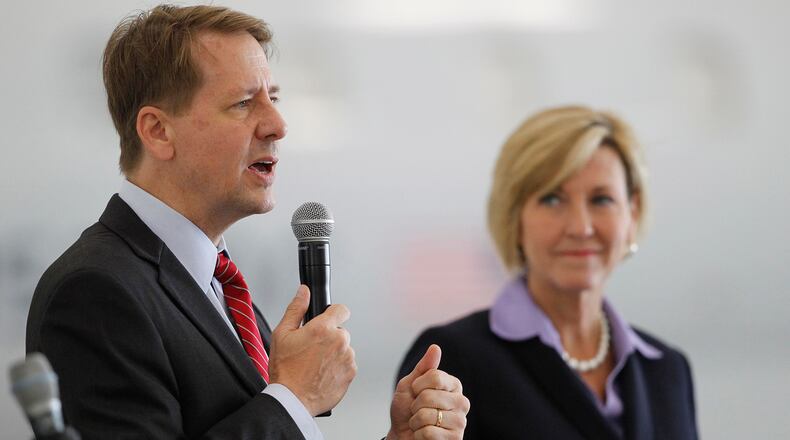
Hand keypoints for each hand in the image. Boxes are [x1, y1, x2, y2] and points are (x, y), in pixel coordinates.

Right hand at [268, 285, 356, 415]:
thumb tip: (303, 292)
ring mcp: (347, 357)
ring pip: (344, 348)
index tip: (328, 318)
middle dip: (329, 337)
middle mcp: (339, 341)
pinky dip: (338, 367)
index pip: (341, 309)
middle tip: (312, 349)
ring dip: (334, 353)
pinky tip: (322, 373)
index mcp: (323, 329)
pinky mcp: (351, 373)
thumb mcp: (282, 334)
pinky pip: (347, 363)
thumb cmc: (285, 370)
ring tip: (316, 364)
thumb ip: (296, 309)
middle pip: (340, 331)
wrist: (292, 399)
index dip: (333, 313)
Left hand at [386, 345, 469, 439]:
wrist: (402, 435)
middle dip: (415, 405)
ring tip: (420, 424)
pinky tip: (423, 436)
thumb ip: (424, 367)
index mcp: (453, 385)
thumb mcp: (410, 385)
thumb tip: (435, 347)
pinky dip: (419, 435)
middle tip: (417, 411)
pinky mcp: (456, 439)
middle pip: (429, 396)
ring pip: (428, 416)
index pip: (435, 376)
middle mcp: (462, 402)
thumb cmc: (406, 410)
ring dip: (416, 422)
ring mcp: (460, 422)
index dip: (417, 386)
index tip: (416, 392)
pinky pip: (428, 432)